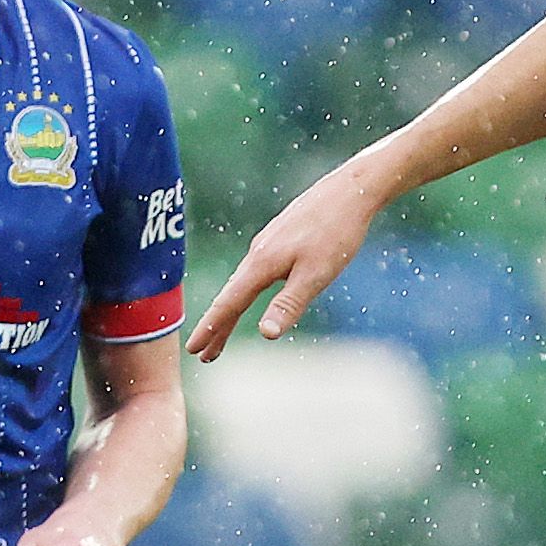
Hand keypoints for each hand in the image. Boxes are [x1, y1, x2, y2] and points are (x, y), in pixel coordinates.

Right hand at [188, 163, 388, 361]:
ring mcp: (267, 243)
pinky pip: (254, 271)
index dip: (211, 328)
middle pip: (231, 296)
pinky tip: (250, 292)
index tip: (193, 350)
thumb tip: (265, 334)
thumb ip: (289, 304)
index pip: (229, 303)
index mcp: (262, 264)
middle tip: (203, 355)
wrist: (351, 190)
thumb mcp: (315, 275)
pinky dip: (245, 291)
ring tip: (223, 332)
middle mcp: (258, 253)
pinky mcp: (279, 237)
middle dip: (217, 327)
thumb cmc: (336, 233)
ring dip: (230, 310)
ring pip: (242, 283)